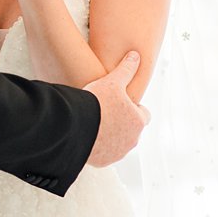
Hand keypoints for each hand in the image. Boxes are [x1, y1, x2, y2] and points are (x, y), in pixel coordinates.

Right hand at [84, 50, 149, 166]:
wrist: (74, 127)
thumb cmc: (96, 103)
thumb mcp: (111, 82)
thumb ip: (126, 70)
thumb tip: (135, 55)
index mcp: (138, 120)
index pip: (143, 114)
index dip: (132, 107)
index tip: (118, 104)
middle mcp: (133, 139)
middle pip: (131, 130)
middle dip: (121, 123)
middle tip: (104, 114)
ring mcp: (118, 152)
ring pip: (118, 143)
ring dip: (110, 136)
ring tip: (93, 126)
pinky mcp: (103, 161)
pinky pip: (103, 154)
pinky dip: (98, 147)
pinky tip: (86, 137)